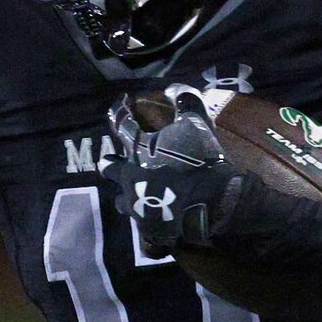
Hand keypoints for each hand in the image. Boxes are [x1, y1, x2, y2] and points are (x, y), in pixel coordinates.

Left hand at [102, 88, 247, 249]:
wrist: (213, 199)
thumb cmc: (201, 160)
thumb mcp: (197, 125)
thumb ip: (185, 103)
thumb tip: (175, 87)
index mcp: (138, 152)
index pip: (121, 125)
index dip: (119, 111)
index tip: (120, 103)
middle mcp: (130, 179)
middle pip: (111, 170)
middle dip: (110, 166)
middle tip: (108, 164)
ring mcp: (138, 207)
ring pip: (122, 204)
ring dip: (126, 199)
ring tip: (131, 199)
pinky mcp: (151, 230)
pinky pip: (145, 235)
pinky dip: (149, 231)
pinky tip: (154, 229)